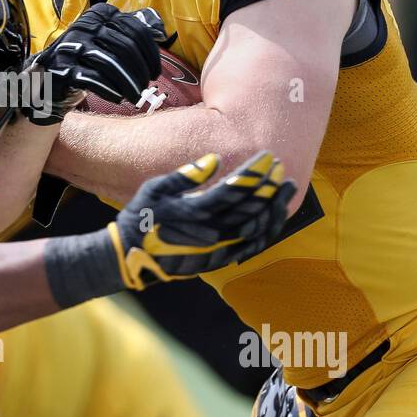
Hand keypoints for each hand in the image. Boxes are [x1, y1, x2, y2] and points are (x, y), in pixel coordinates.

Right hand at [22, 4, 162, 124]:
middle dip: (140, 71)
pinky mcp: (62, 67)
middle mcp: (85, 25)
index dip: (150, 53)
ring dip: (128, 83)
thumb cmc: (86, 60)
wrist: (50, 77)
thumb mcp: (106, 38)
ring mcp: (72, 45)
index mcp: (100, 14)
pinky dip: (109, 90)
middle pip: (125, 46)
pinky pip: (92, 78)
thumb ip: (129, 32)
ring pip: (110, 63)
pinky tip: (117, 98)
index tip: (155, 72)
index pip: (135, 29)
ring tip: (135, 96)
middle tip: (145, 87)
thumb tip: (160, 30)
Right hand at [108, 151, 293, 289]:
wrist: (131, 257)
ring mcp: (218, 249)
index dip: (255, 171)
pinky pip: (253, 246)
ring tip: (286, 188)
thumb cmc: (141, 218)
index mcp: (194, 211)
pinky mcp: (220, 259)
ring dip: (274, 206)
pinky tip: (275, 214)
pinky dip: (268, 229)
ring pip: (257, 228)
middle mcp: (210, 232)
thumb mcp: (153, 190)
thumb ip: (186, 175)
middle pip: (252, 207)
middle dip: (269, 185)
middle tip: (281, 166)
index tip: (268, 156)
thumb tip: (216, 159)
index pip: (236, 189)